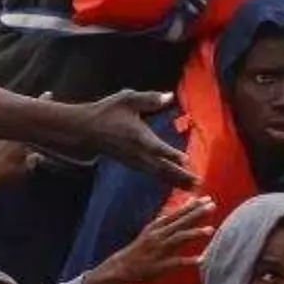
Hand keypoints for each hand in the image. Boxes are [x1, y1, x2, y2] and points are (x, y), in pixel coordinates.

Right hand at [80, 90, 196, 187]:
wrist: (85, 131)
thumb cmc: (107, 112)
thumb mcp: (127, 99)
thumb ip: (150, 99)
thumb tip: (169, 96)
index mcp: (137, 135)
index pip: (156, 147)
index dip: (170, 154)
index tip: (185, 160)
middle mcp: (137, 152)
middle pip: (162, 166)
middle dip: (180, 175)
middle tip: (198, 182)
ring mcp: (135, 160)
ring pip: (158, 174)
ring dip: (176, 181)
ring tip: (194, 187)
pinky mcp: (133, 164)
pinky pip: (153, 174)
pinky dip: (166, 179)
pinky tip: (178, 184)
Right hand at [84, 198, 214, 283]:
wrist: (122, 267)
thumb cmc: (142, 247)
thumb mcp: (153, 229)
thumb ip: (170, 218)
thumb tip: (186, 203)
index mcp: (157, 226)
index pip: (177, 213)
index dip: (192, 206)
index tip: (206, 198)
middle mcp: (158, 235)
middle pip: (180, 222)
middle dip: (197, 214)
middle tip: (212, 206)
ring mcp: (159, 250)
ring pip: (178, 238)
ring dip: (194, 233)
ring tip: (210, 230)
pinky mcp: (159, 266)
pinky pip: (176, 262)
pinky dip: (188, 261)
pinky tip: (201, 260)